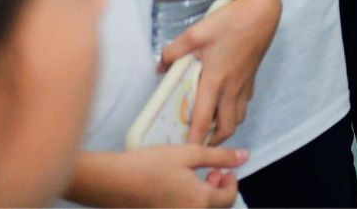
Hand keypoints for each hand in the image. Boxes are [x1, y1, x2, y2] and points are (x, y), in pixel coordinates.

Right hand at [81, 145, 247, 207]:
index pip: (230, 198)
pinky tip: (179, 187)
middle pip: (217, 208)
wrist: (111, 181)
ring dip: (205, 197)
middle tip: (212, 172)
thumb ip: (220, 156)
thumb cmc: (150, 164)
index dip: (232, 182)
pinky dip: (190, 202)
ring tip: (195, 178)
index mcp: (199, 201)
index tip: (225, 169)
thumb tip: (245, 156)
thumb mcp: (189, 153)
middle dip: (220, 190)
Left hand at [158, 0, 279, 144]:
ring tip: (212, 128)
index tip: (185, 151)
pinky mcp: (252, 78)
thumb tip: (160, 66)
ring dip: (227, 127)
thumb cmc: (229, 22)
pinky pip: (244, 103)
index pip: (204, 119)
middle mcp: (232, 88)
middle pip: (227, 127)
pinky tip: (226, 104)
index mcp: (215, 81)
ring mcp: (245, 84)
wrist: (262, 13)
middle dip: (214, 140)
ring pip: (239, 117)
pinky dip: (236, 111)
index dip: (194, 138)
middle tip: (199, 142)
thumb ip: (173, 51)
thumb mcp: (195, 33)